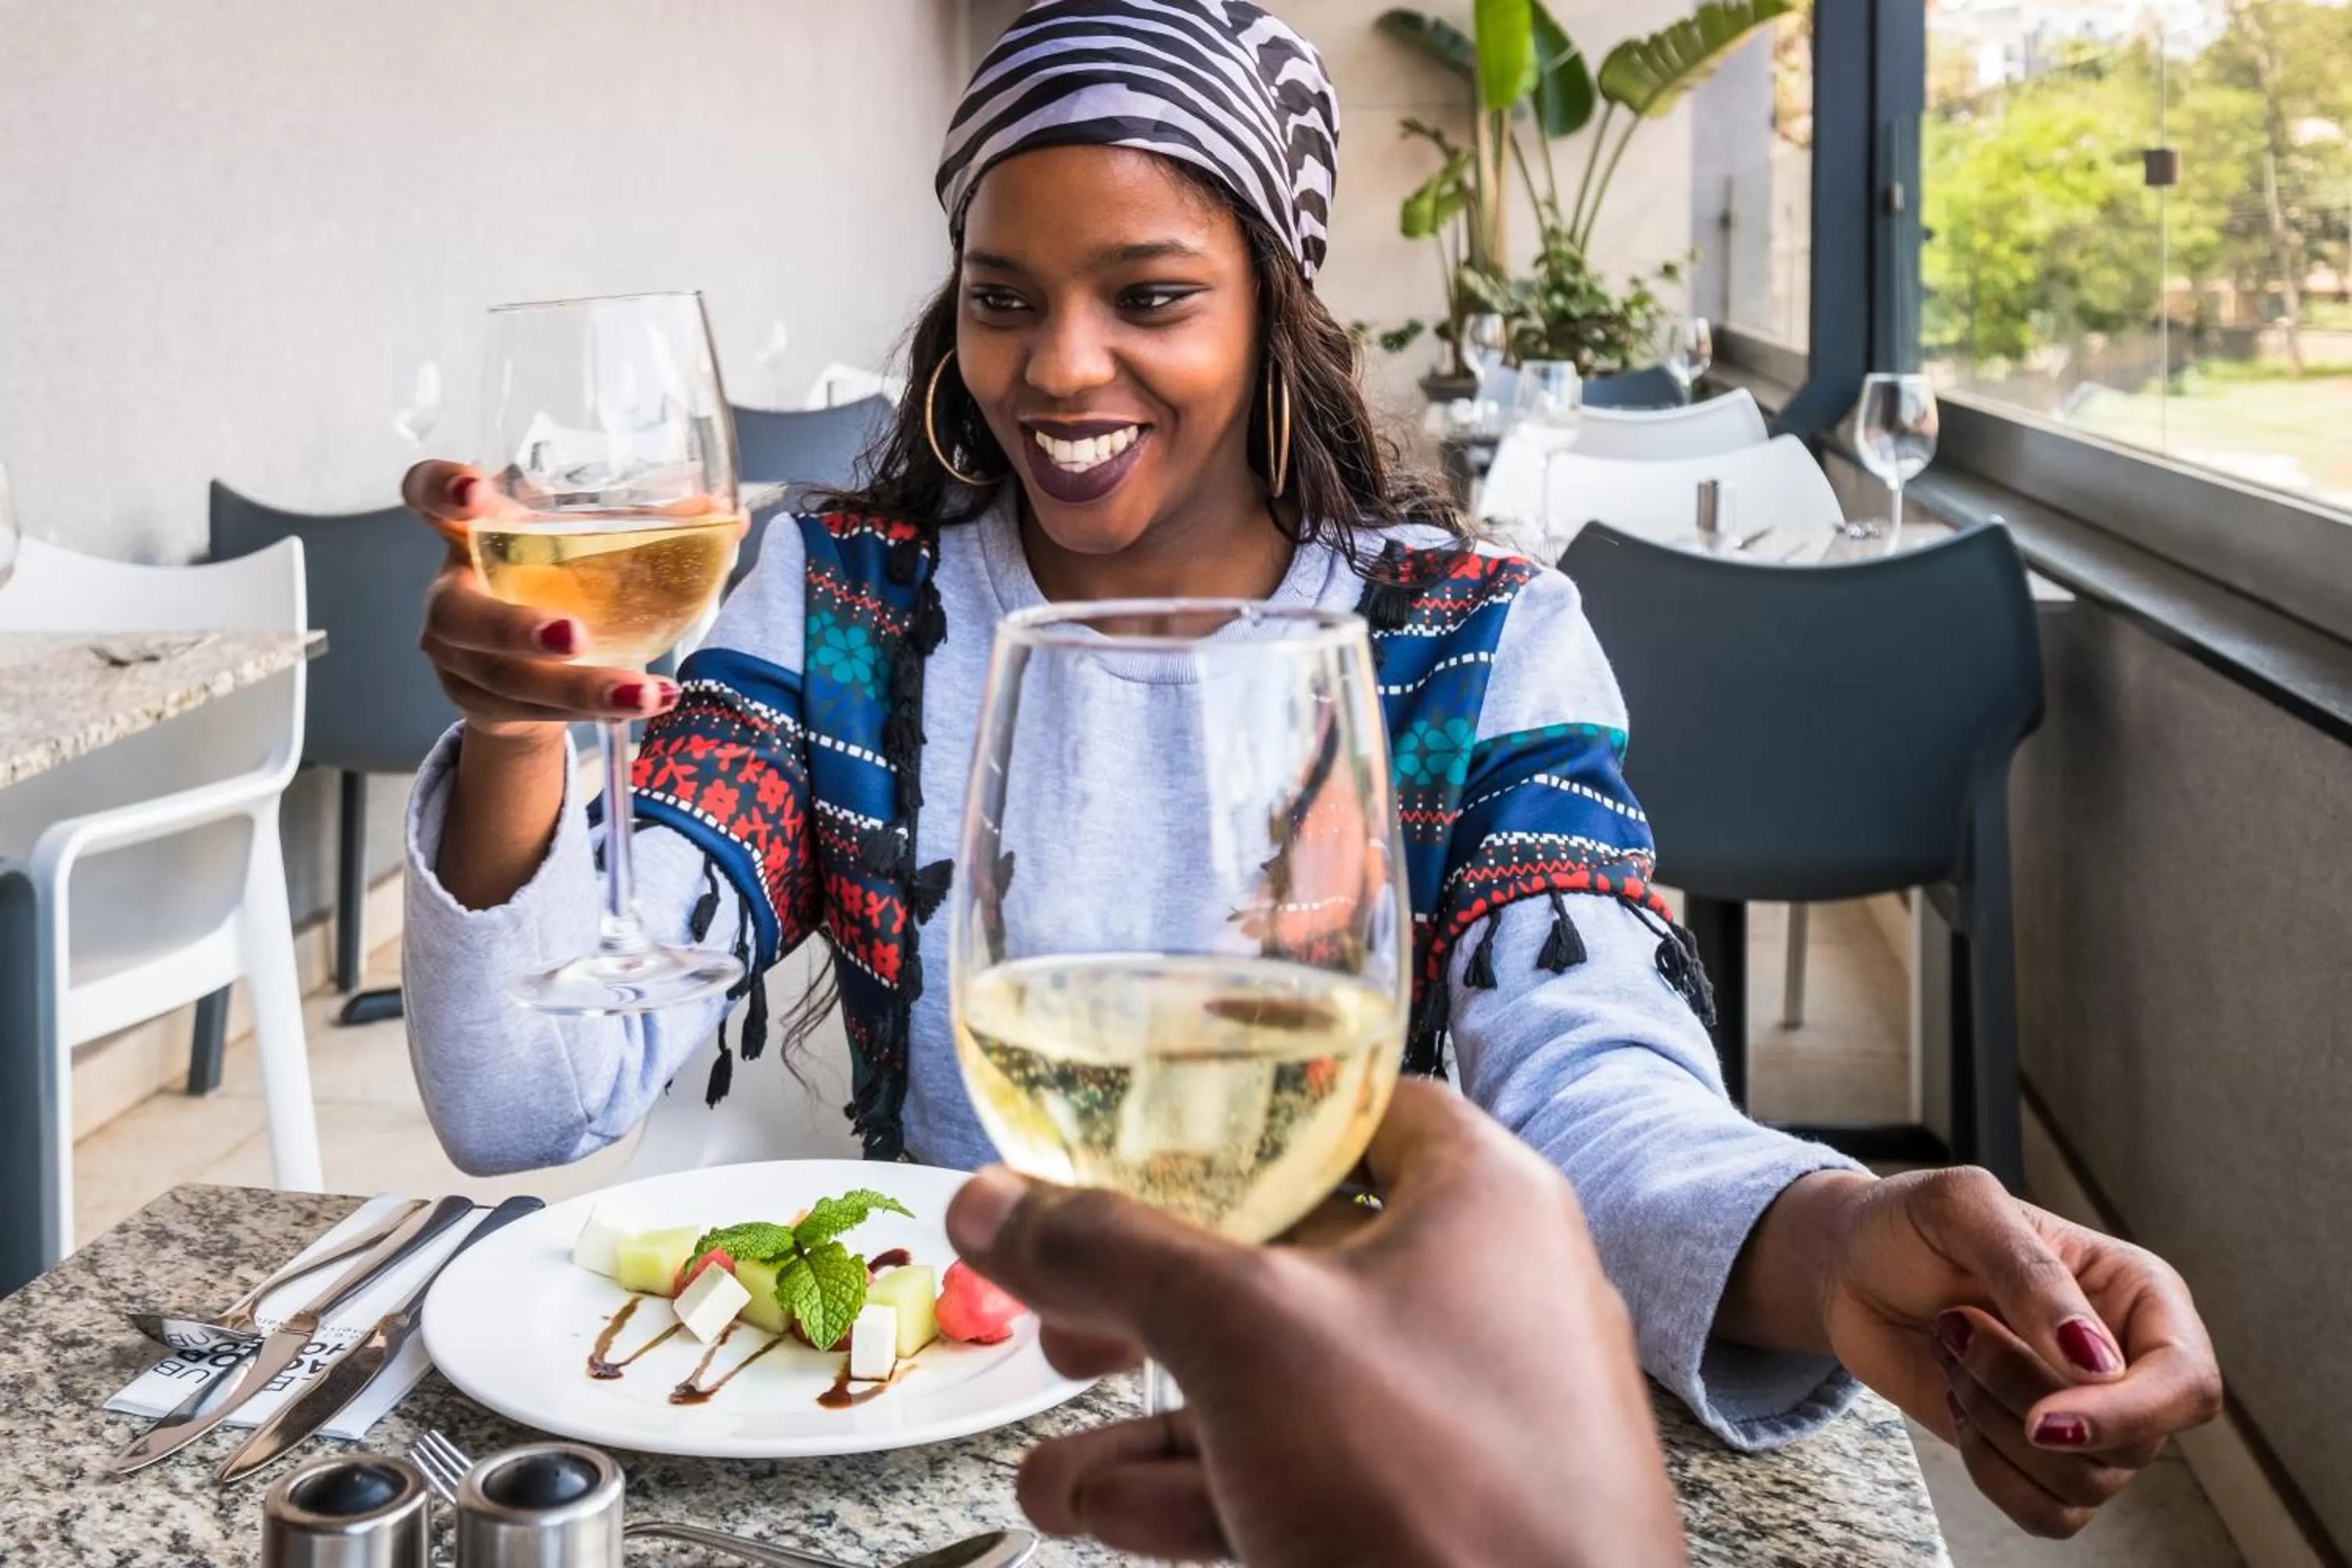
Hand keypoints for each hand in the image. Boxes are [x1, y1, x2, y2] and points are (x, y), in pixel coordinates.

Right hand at [401, 459, 678, 741]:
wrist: (529, 668)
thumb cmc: (559, 585)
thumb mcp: (591, 547)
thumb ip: (650, 526)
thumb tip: (727, 517)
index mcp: (472, 532)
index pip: (424, 494)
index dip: (438, 488)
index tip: (476, 491)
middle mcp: (451, 590)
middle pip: (456, 612)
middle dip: (513, 627)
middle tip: (574, 635)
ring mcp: (456, 654)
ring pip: (504, 678)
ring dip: (578, 690)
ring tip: (645, 692)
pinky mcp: (478, 703)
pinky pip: (529, 714)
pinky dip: (589, 712)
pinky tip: (644, 704)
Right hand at [946, 1083, 1686, 1567]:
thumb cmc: (1439, 1484)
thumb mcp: (1244, 1334)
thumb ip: (1110, 1253)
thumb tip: (988, 1200)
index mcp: (1481, 1203)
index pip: (1359, 1106)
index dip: (1249, 1108)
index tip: (1144, 1129)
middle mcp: (1485, 1297)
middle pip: (1293, 1253)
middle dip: (1156, 1289)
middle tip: (1065, 1300)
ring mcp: (1467, 1421)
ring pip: (1284, 1383)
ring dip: (1151, 1415)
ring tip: (1047, 1453)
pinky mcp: (1439, 1521)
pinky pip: (1305, 1477)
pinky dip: (1199, 1488)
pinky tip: (1098, 1508)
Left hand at [1804, 1168, 2222, 1537]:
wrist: (1851, 1268)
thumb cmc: (1911, 1226)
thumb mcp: (1961, 1209)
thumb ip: (2030, 1272)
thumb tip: (2096, 1363)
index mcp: (2140, 1295)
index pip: (2187, 1383)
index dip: (2127, 1413)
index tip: (2041, 1418)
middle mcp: (2129, 1364)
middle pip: (2133, 1444)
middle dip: (2024, 1401)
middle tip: (1956, 1328)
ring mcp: (2089, 1418)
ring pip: (2084, 1483)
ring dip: (1994, 1425)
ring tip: (1953, 1351)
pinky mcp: (2039, 1459)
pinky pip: (2048, 1514)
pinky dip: (1991, 1471)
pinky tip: (1958, 1403)